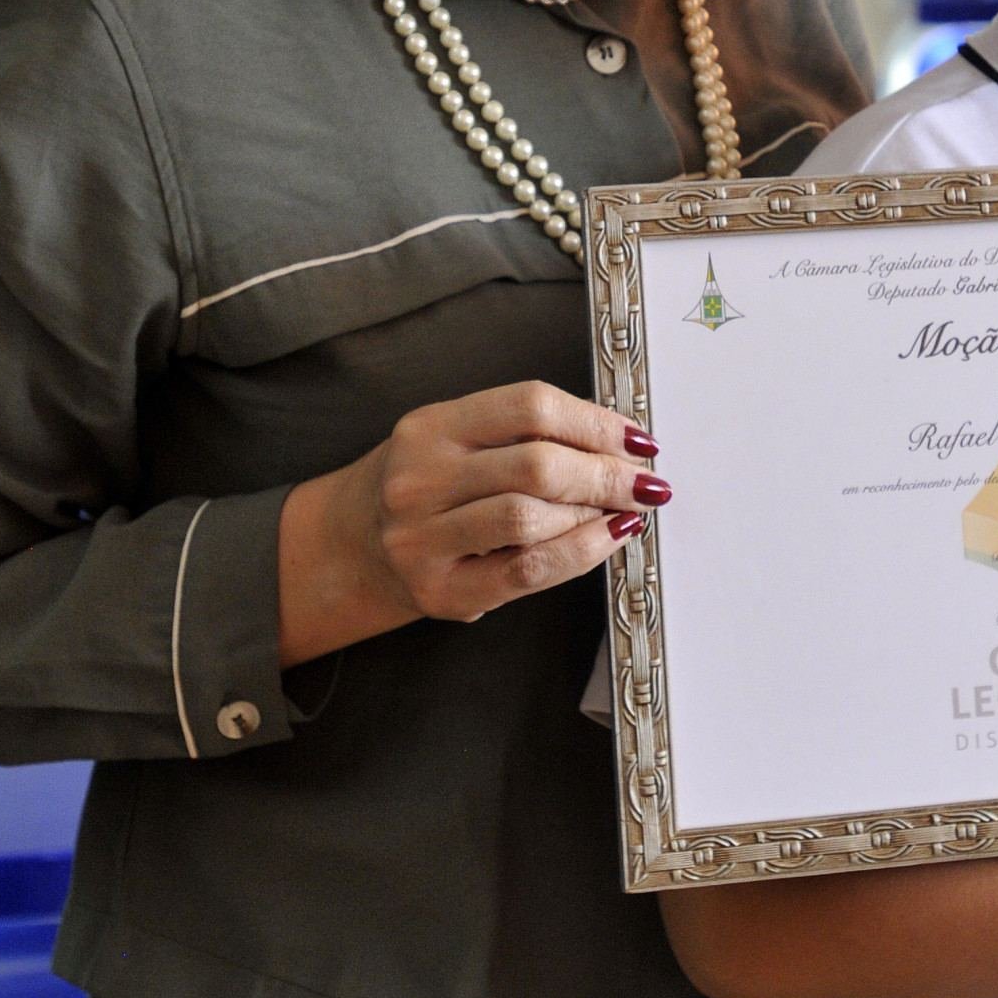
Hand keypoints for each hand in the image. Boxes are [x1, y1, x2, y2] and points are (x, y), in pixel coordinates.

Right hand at [278, 382, 666, 661]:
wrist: (352, 547)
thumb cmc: (425, 486)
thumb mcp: (456, 439)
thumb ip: (523, 433)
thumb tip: (620, 441)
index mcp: (431, 426)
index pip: (529, 406)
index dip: (595, 421)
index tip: (636, 438)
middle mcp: (420, 478)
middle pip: (538, 464)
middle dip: (607, 473)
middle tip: (645, 481)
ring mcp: (424, 539)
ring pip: (533, 518)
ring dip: (595, 512)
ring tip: (623, 508)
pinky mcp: (441, 591)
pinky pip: (527, 571)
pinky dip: (580, 553)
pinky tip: (607, 538)